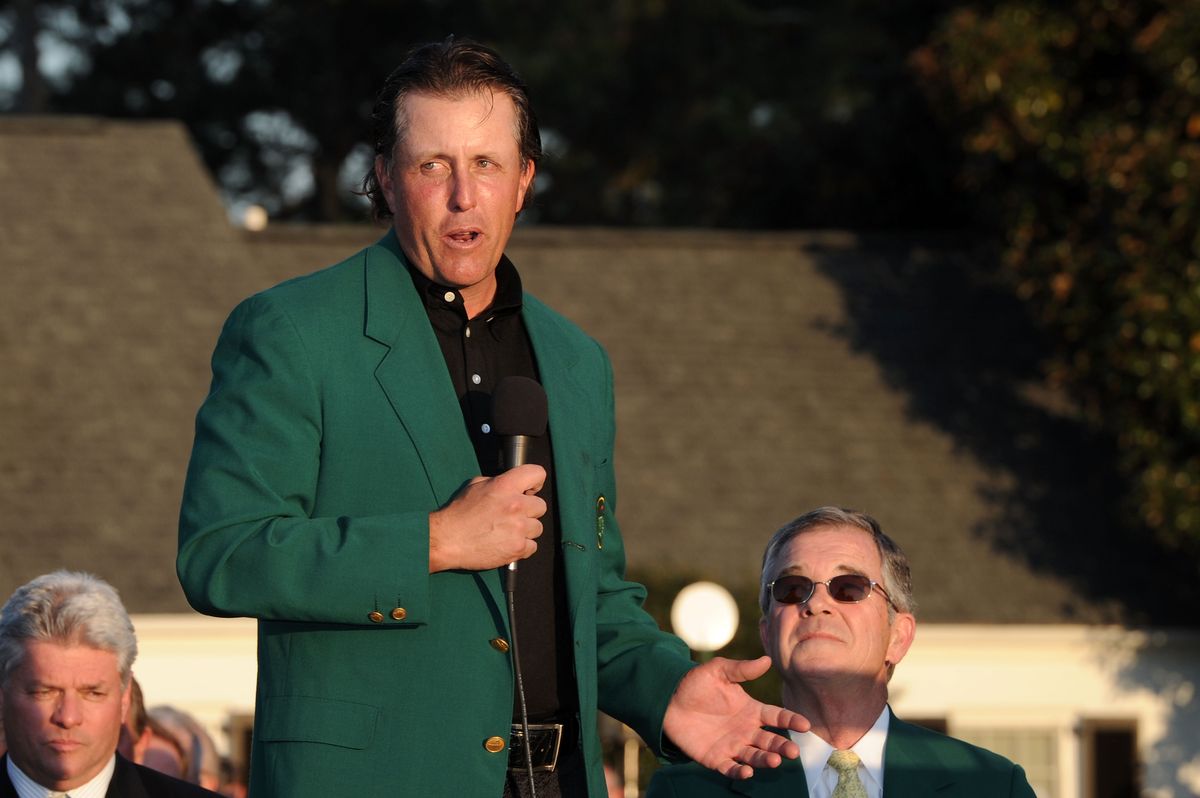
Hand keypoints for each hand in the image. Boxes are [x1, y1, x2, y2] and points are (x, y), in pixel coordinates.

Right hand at [428, 464, 546, 571]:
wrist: (446, 540)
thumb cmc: (458, 513)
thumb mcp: (475, 486)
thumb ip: (498, 483)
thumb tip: (512, 485)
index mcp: (505, 486)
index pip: (538, 473)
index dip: (535, 482)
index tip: (530, 490)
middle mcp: (515, 505)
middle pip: (541, 506)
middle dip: (528, 511)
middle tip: (512, 516)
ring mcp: (518, 528)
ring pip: (537, 528)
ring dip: (525, 530)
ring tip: (507, 531)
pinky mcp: (517, 548)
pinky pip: (532, 547)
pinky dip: (522, 547)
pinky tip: (507, 544)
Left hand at [662, 655, 808, 779]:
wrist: (669, 700)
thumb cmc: (696, 684)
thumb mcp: (719, 671)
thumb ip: (742, 669)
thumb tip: (767, 660)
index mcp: (751, 710)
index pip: (776, 716)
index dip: (791, 720)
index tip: (805, 724)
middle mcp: (746, 730)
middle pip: (770, 740)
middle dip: (782, 746)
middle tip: (793, 751)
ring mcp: (732, 746)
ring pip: (754, 756)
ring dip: (764, 759)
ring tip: (774, 760)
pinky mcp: (716, 758)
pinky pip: (730, 768)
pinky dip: (739, 772)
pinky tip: (746, 772)